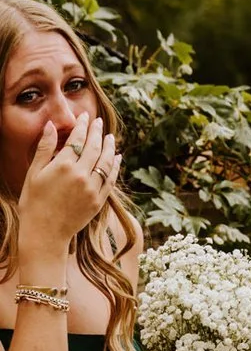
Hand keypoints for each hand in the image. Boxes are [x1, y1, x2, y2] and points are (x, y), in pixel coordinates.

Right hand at [18, 113, 116, 250]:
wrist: (43, 234)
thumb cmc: (33, 203)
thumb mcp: (33, 174)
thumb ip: (44, 149)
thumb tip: (51, 125)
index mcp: (63, 166)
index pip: (77, 139)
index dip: (82, 126)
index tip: (85, 116)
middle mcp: (81, 175)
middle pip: (94, 147)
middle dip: (97, 132)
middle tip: (99, 122)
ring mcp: (92, 188)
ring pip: (106, 161)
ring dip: (110, 146)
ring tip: (110, 137)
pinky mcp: (99, 200)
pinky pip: (111, 178)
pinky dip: (115, 166)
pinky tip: (117, 157)